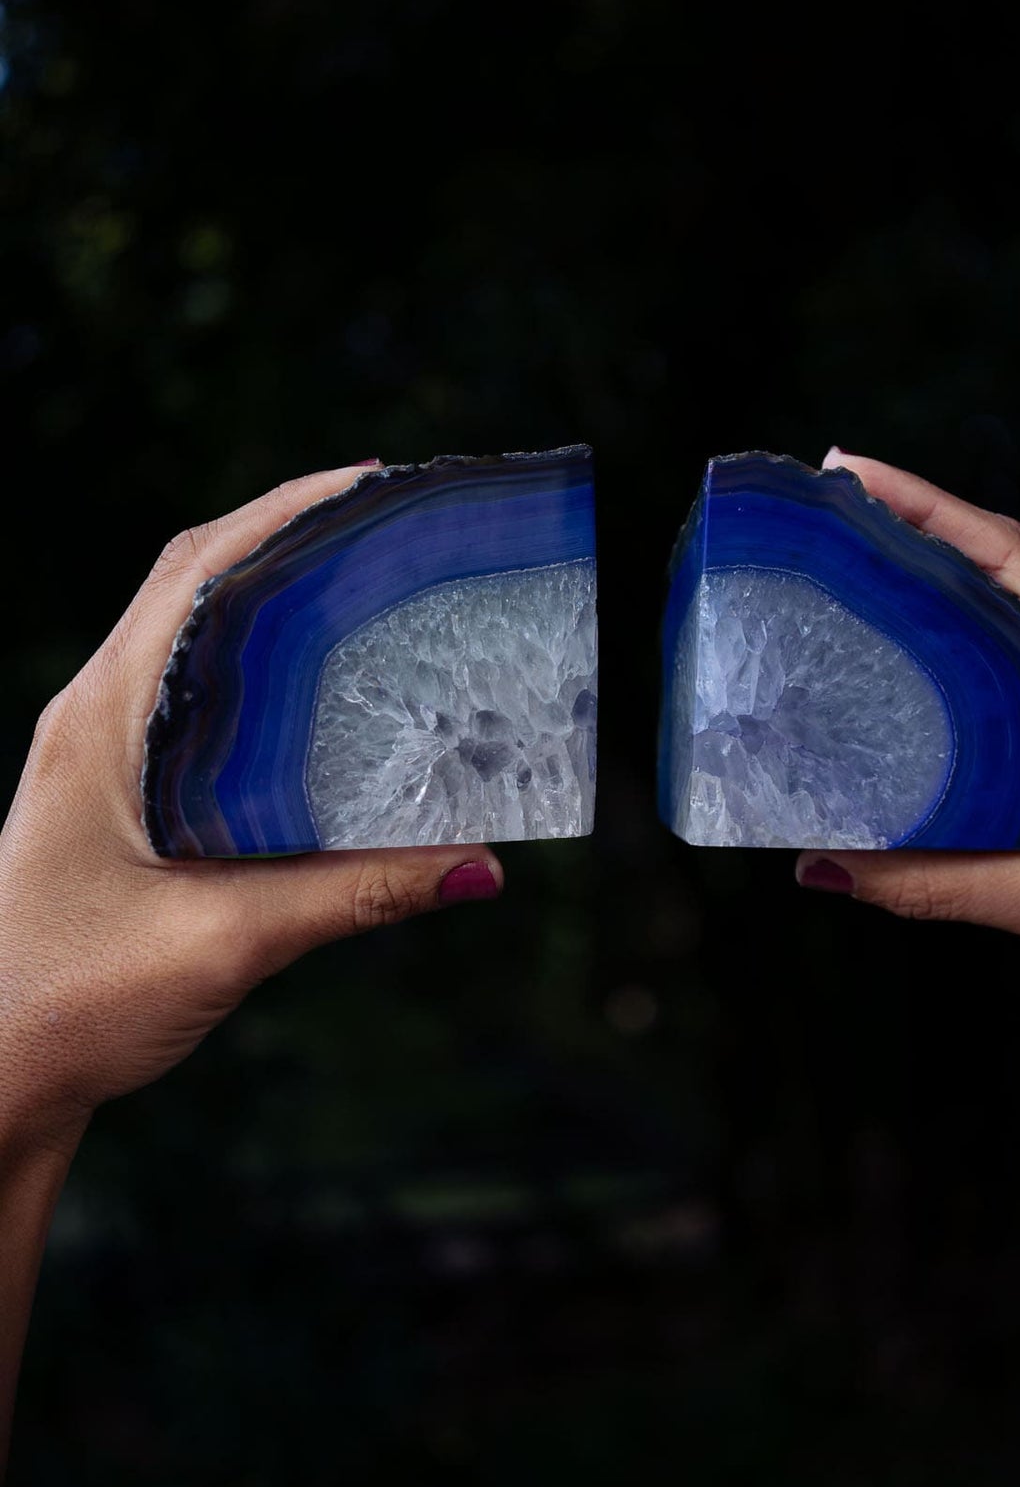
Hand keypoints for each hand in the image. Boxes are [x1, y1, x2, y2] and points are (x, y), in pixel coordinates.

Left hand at [0, 466, 503, 1159]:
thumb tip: (480, 865)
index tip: (369, 483)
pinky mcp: (117, 794)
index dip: (282, 512)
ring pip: (195, 639)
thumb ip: (353, 894)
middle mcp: (96, 715)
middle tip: (392, 527)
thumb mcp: (225, 942)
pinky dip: (261, 672)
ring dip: (274, 599)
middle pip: (196, 584)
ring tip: (371, 589)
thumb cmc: (71, 1003)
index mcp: (103, 719)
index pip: (195, 573)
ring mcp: (101, 752)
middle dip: (291, 538)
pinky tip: (322, 701)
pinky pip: (197, 699)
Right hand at [797, 451, 1019, 1112]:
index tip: (854, 475)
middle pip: (999, 556)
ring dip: (931, 559)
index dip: (930, 508)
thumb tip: (822, 866)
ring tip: (844, 548)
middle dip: (913, 518)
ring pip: (1004, 591)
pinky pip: (1010, 636)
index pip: (1012, 558)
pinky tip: (895, 629)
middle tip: (825, 503)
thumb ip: (937, 885)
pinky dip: (952, 612)